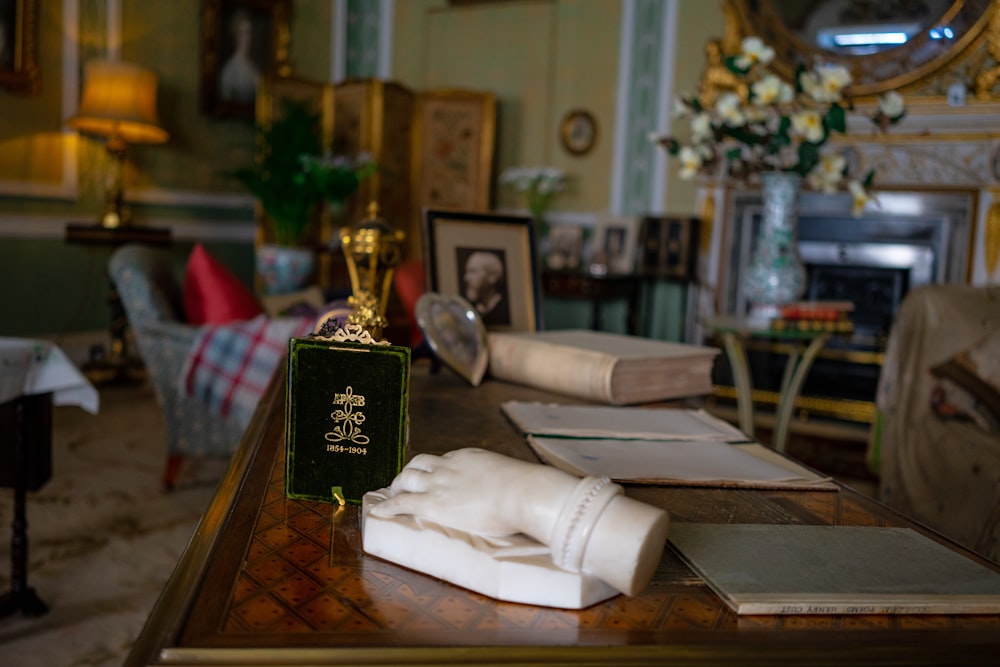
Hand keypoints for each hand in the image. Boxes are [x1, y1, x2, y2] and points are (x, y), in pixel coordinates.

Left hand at [368, 448, 576, 539]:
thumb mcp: (514, 478)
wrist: (523, 493)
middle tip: (402, 484)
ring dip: (396, 486)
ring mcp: (439, 483)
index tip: (433, 478)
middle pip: (418, 463)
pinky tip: (378, 511)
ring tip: (391, 497)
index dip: (434, 470)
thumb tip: (525, 491)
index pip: (443, 460)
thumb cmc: (526, 490)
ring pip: (406, 478)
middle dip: (408, 473)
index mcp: (468, 457)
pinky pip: (402, 502)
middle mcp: (449, 465)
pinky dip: (387, 506)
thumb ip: (508, 482)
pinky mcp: (433, 503)